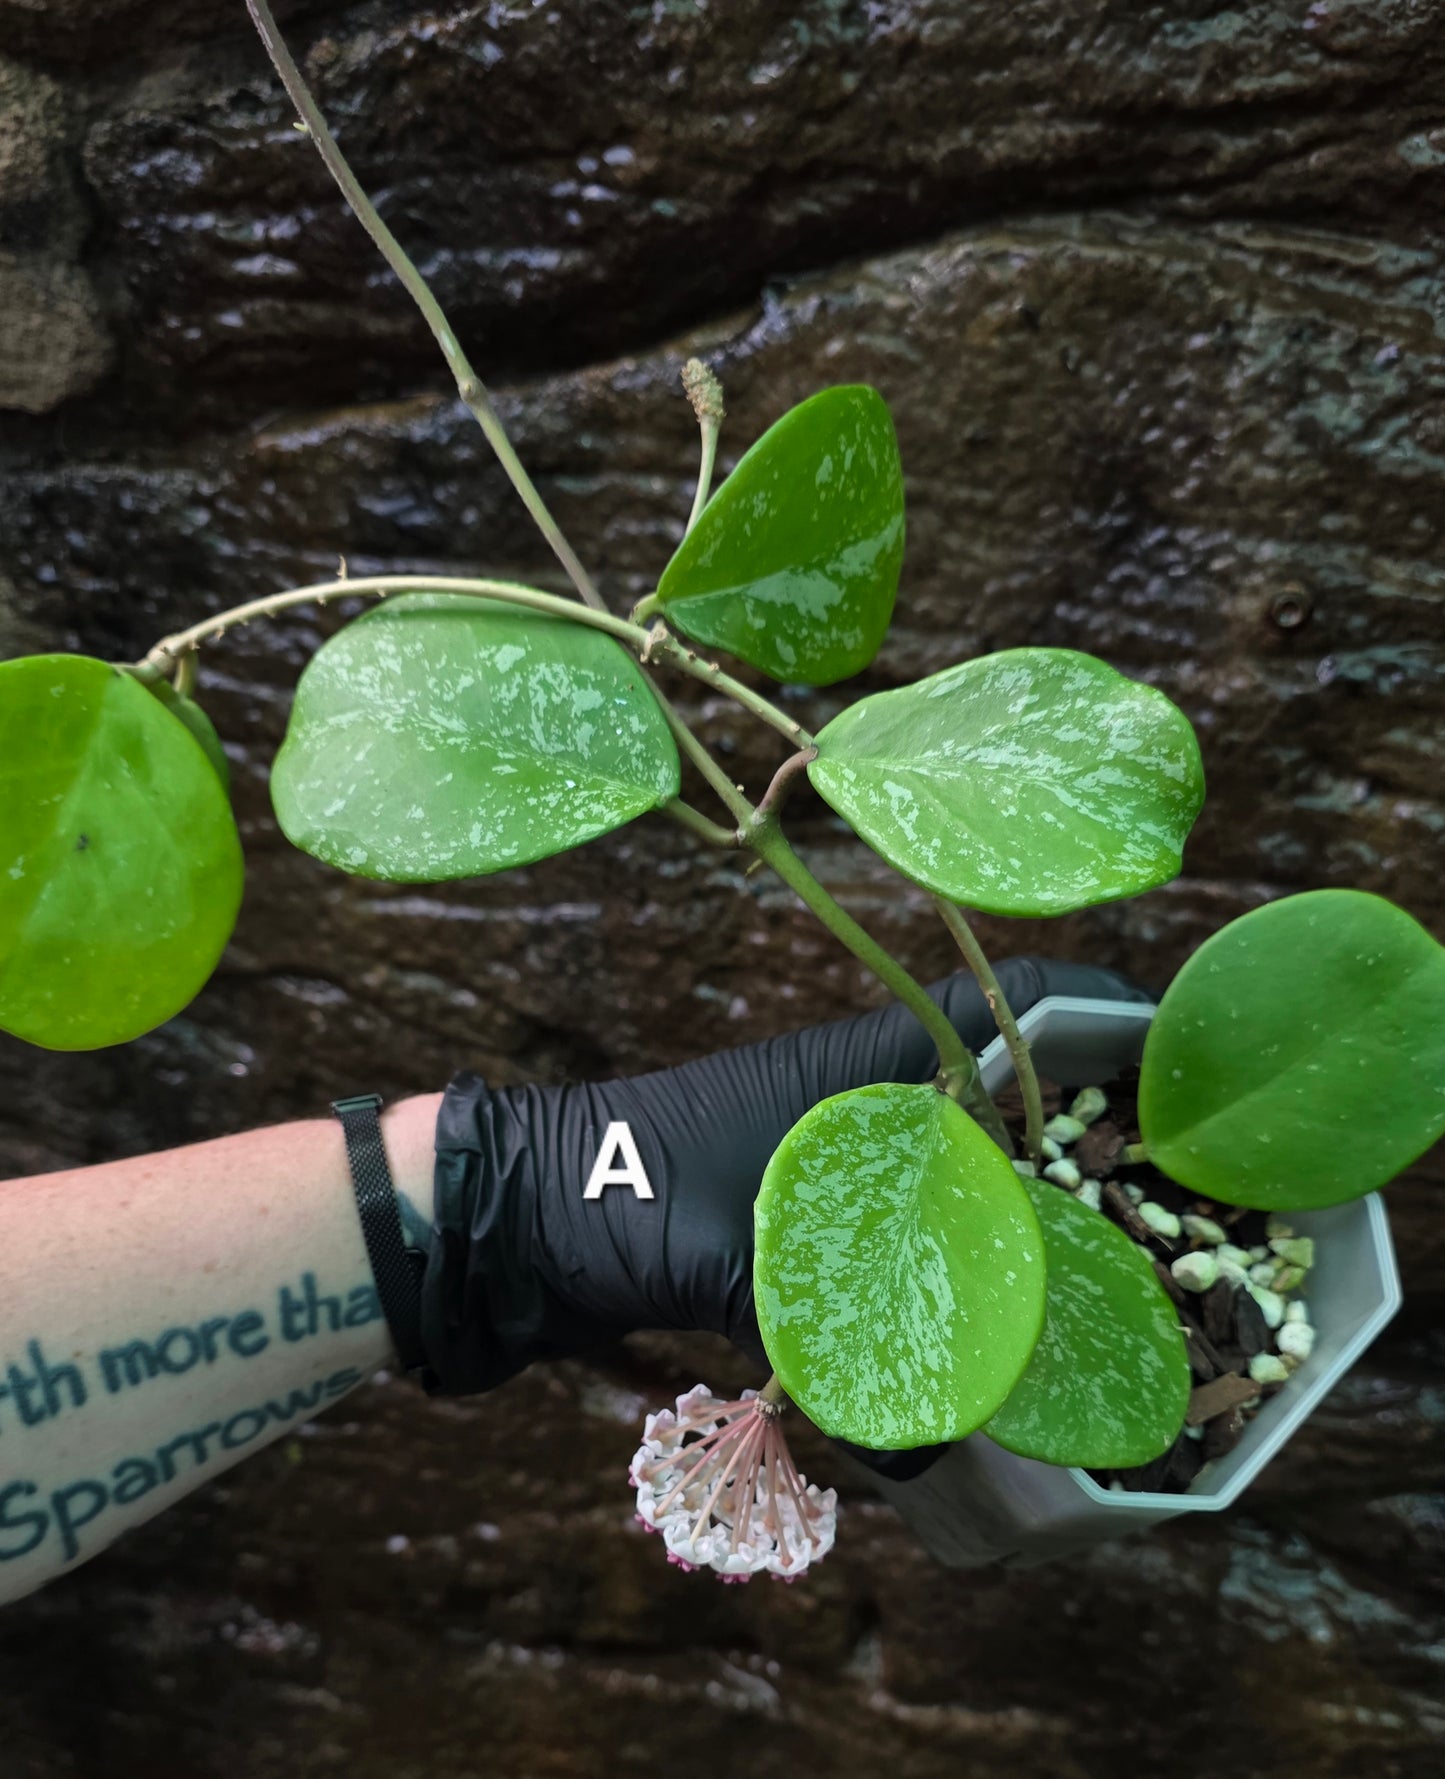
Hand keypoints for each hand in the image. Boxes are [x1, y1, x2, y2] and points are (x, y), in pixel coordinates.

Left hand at [417, 958, 1151, 1417]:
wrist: (515, 1214)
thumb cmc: (615, 1195)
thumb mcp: (727, 1260)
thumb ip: (827, 1343)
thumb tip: (926, 1441)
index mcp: (863, 1062)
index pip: (1016, 1001)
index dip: (1107, 1019)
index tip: (1182, 1067)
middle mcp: (865, 1090)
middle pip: (1010, 1084)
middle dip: (1087, 1134)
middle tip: (1165, 1201)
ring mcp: (835, 1143)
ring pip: (962, 1152)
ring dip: (1020, 1196)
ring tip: (1096, 1266)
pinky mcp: (808, 1200)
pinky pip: (909, 1208)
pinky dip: (952, 1248)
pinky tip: (985, 1314)